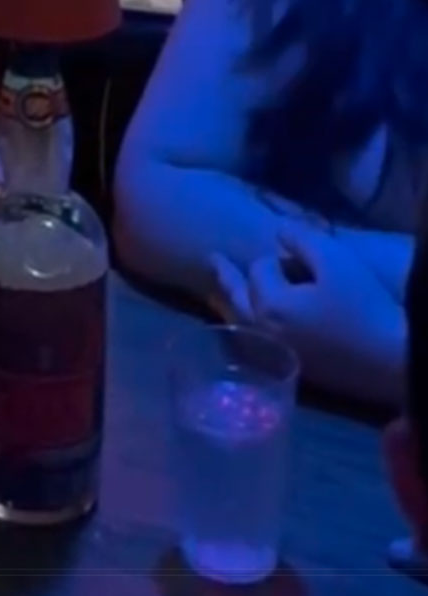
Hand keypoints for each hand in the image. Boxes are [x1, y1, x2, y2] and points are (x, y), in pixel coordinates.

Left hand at [212, 229, 399, 393]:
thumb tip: (277, 230)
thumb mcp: (334, 259)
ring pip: (240, 326)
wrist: (389, 359)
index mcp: (271, 304)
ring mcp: (275, 356)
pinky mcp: (290, 371)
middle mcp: (264, 332)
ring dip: (227, 304)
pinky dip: (241, 329)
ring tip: (216, 293)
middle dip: (226, 278)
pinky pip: (253, 346)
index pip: (259, 269)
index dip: (276, 259)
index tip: (295, 260)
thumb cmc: (362, 306)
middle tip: (212, 260)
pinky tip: (244, 324)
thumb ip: (300, 239)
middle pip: (236, 299)